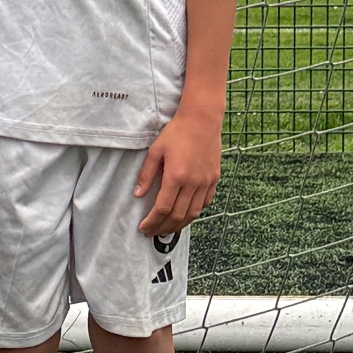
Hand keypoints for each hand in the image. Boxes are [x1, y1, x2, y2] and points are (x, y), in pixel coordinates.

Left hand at [134, 108, 221, 237]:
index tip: (143, 228)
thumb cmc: (176, 132)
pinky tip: (185, 214)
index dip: (152, 222)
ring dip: (179, 225)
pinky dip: (194, 212)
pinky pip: (205, 202)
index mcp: (176, 176)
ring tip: (167, 228)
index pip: (162, 208)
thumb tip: (137, 195)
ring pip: (193, 213)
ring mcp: (206, 182)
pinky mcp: (214, 178)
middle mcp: (193, 183)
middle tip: (152, 232)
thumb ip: (146, 174)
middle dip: (163, 228)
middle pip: (178, 216)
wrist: (202, 120)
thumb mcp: (155, 151)